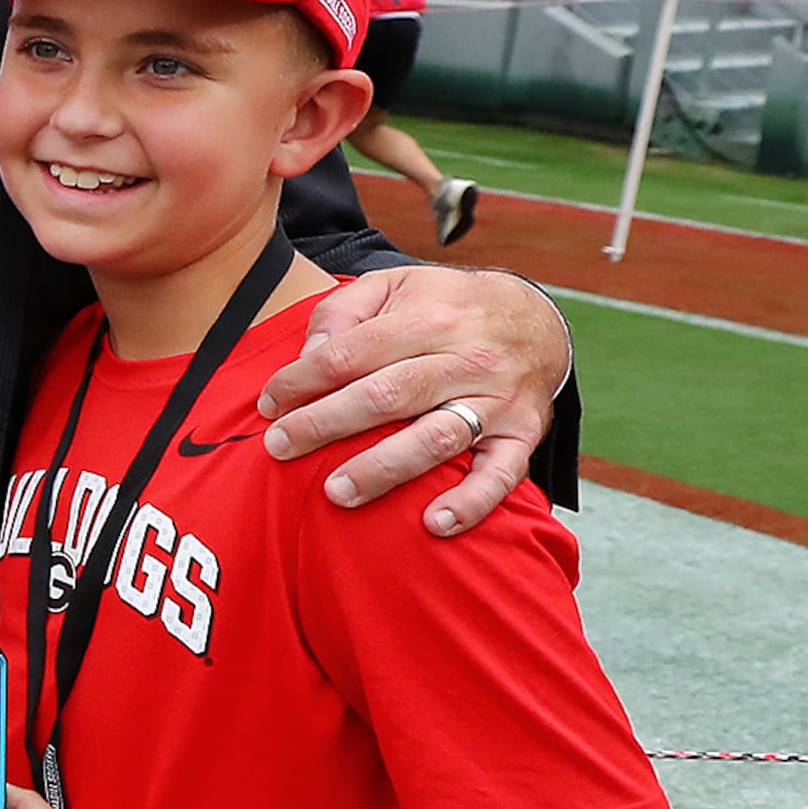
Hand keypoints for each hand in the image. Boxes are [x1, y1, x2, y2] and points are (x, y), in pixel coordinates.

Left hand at [254, 264, 568, 533]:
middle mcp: (467, 359)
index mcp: (429, 319)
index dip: (304, 380)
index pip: (353, 352)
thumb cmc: (446, 307)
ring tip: (338, 492)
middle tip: (281, 447)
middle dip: (327, 424)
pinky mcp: (523, 434)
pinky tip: (435, 523)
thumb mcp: (395, 286)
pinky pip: (502, 474)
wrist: (538, 318)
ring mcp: (497, 400)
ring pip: (436, 438)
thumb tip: (308, 356)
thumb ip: (344, 311)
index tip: (269, 405)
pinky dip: (472, 501)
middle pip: (387, 396)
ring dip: (384, 469)